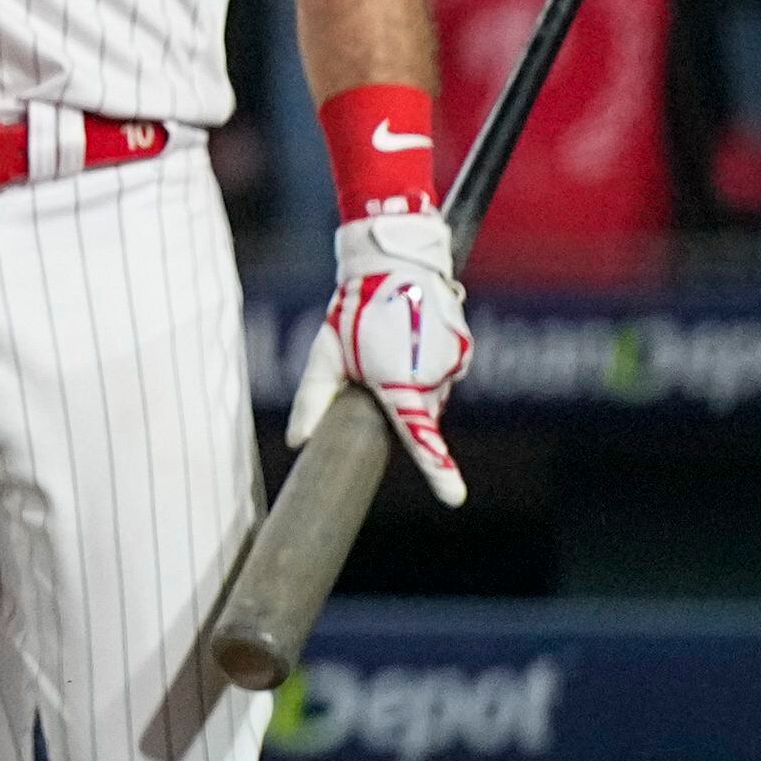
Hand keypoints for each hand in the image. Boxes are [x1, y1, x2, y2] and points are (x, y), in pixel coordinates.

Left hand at [284, 209, 469, 505]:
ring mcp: (453, 363)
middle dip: (397, 403)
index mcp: (398, 383)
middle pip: (417, 414)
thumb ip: (311, 400)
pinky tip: (409, 339)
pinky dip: (427, 367)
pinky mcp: (464, 350)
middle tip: (373, 366)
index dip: (437, 470)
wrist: (396, 261)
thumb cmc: (355, 308)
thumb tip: (297, 441)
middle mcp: (432, 377)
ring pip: (432, 394)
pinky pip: (443, 373)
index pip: (419, 437)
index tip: (455, 499)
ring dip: (412, 383)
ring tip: (391, 344)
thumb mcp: (325, 354)